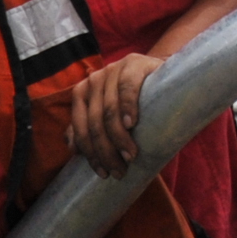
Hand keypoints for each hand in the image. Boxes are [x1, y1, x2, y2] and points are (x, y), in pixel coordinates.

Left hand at [68, 53, 159, 178]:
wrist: (164, 78)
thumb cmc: (135, 103)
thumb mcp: (109, 115)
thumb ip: (88, 127)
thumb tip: (72, 148)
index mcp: (81, 93)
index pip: (80, 128)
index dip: (90, 153)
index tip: (103, 173)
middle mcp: (93, 80)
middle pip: (94, 122)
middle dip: (106, 151)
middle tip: (120, 170)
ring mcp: (113, 70)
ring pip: (109, 110)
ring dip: (119, 137)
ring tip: (130, 155)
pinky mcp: (133, 64)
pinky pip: (126, 88)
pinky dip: (127, 108)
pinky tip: (132, 124)